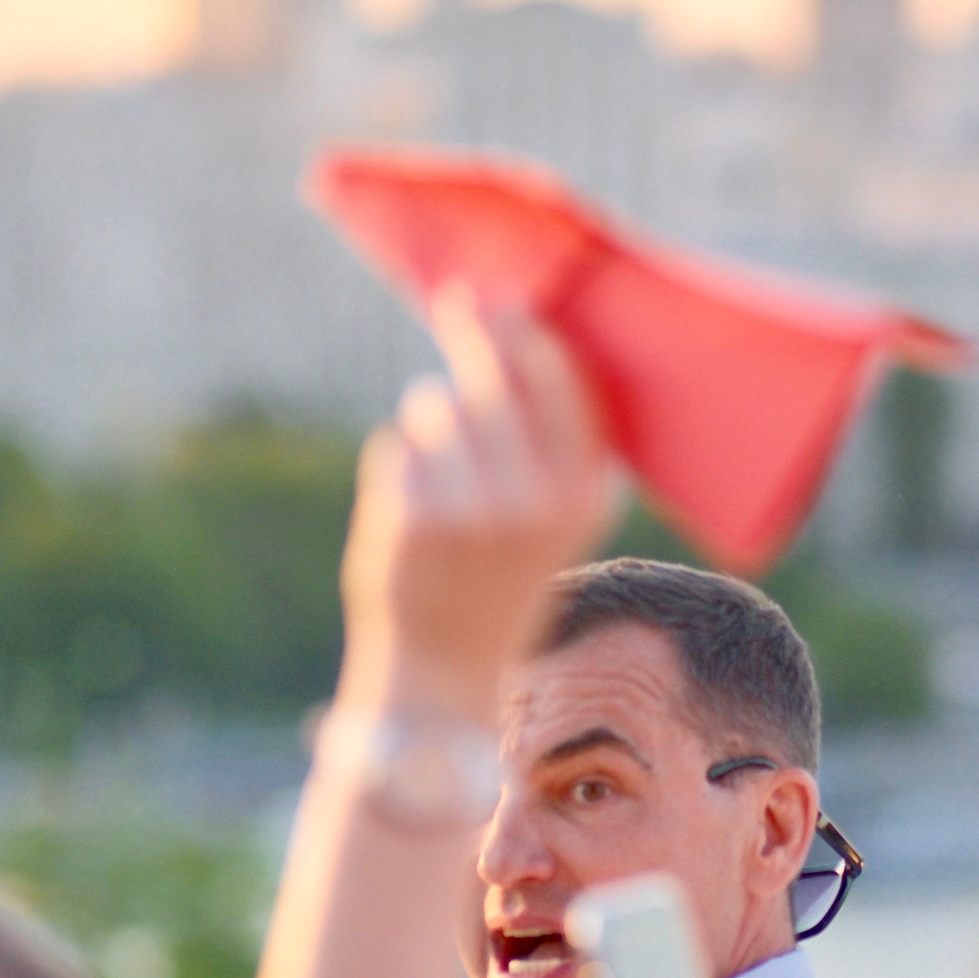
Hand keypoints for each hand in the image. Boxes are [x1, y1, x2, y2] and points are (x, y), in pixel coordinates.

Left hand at [338, 286, 619, 722]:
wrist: (442, 674)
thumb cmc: (495, 581)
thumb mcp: (549, 521)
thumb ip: (545, 443)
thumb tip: (507, 329)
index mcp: (582, 501)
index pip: (562, 387)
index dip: (530, 336)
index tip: (506, 303)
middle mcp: (535, 503)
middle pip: (492, 382)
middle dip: (473, 337)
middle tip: (458, 306)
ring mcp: (471, 511)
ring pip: (435, 406)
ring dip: (429, 420)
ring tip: (440, 475)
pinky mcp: (411, 518)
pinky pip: (396, 449)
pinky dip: (397, 469)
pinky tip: (411, 515)